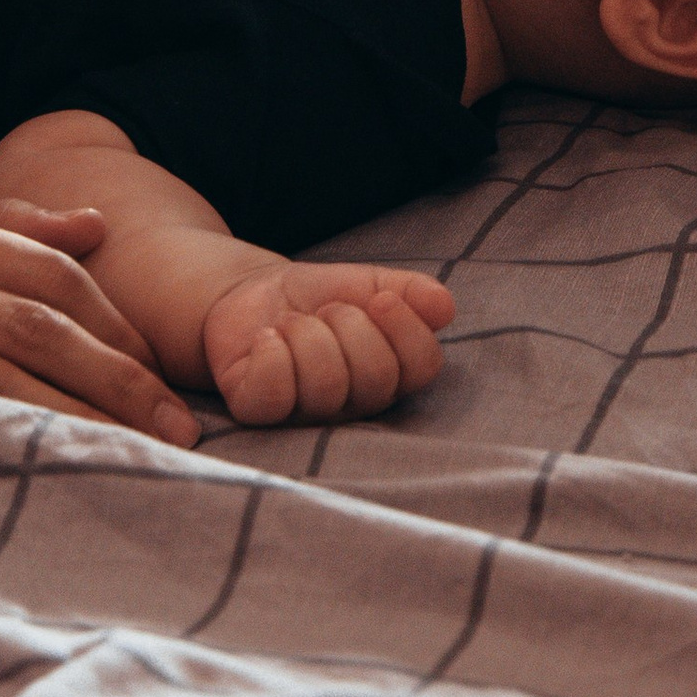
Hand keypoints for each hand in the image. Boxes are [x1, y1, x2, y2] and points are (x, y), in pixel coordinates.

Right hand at [0, 195, 200, 443]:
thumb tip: (96, 228)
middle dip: (116, 378)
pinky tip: (51, 468)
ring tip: (134, 454)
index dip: (112, 322)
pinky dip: (9, 441)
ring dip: (78, 419)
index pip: (43, 271)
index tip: (157, 367)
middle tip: (174, 425)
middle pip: (34, 325)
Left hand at [198, 259, 454, 425]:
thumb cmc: (317, 297)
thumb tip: (445, 307)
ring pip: (325, 385)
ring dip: (306, 333)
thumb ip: (411, 291)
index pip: (422, 365)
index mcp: (389, 374)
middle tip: (326, 310)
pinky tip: (266, 337)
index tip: (380, 298)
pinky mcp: (260, 410)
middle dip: (350, 325)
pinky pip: (275, 392)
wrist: (251, 293)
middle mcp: (353, 404)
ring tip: (292, 322)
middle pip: (376, 378)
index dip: (406, 328)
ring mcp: (306, 413)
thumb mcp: (368, 283)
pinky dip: (270, 352)